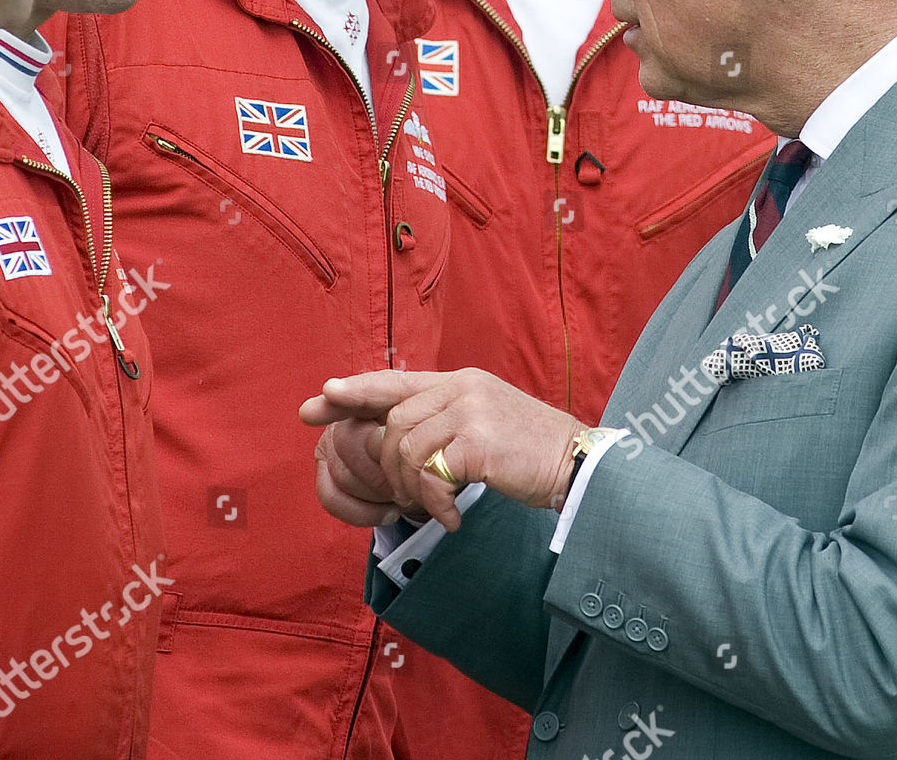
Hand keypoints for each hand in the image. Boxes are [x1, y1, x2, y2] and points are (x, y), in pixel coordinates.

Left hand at [301, 368, 582, 530]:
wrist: (578, 465)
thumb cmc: (531, 452)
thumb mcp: (484, 422)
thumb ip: (445, 419)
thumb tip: (396, 436)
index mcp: (460, 380)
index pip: (394, 380)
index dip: (353, 391)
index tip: (317, 401)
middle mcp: (461, 387)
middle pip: (393, 423)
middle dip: (390, 467)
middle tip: (412, 498)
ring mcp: (470, 410)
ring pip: (405, 448)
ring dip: (413, 489)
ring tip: (438, 507)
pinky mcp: (477, 440)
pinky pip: (430, 473)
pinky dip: (435, 502)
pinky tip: (453, 516)